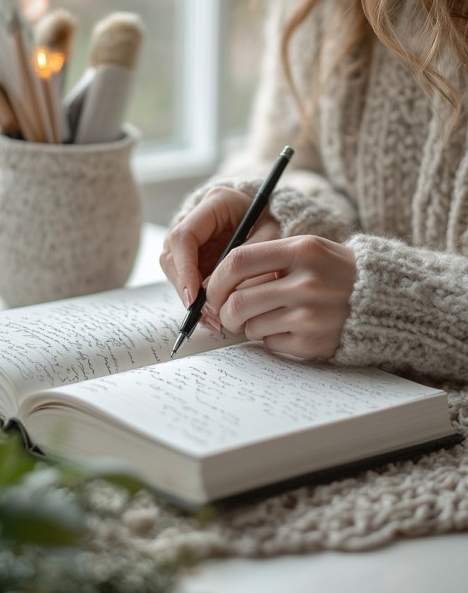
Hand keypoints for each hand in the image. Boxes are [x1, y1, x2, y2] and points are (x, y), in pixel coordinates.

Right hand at [160, 186, 280, 308]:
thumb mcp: (271, 237)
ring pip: (176, 271)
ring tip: (215, 320)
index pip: (184, 237)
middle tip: (208, 316)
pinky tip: (213, 315)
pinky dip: (199, 299)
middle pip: (173, 256)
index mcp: (215, 203)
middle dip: (187, 289)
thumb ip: (247, 260)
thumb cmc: (276, 222)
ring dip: (192, 298)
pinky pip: (188, 279)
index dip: (185, 269)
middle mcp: (196, 219)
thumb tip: (213, 292)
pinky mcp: (194, 255)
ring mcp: (192, 238)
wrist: (277, 217)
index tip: (193, 297)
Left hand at [204, 235, 355, 359]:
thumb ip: (266, 258)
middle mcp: (306, 282)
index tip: (212, 288)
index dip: (217, 278)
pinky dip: (270, 338)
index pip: (238, 261)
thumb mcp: (307, 249)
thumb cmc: (333, 272)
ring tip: (268, 317)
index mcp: (302, 250)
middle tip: (229, 313)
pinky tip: (289, 328)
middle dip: (225, 311)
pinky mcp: (313, 342)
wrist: (380, 299)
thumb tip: (215, 282)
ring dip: (249, 326)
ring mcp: (310, 315)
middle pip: (237, 301)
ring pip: (250, 326)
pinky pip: (269, 343)